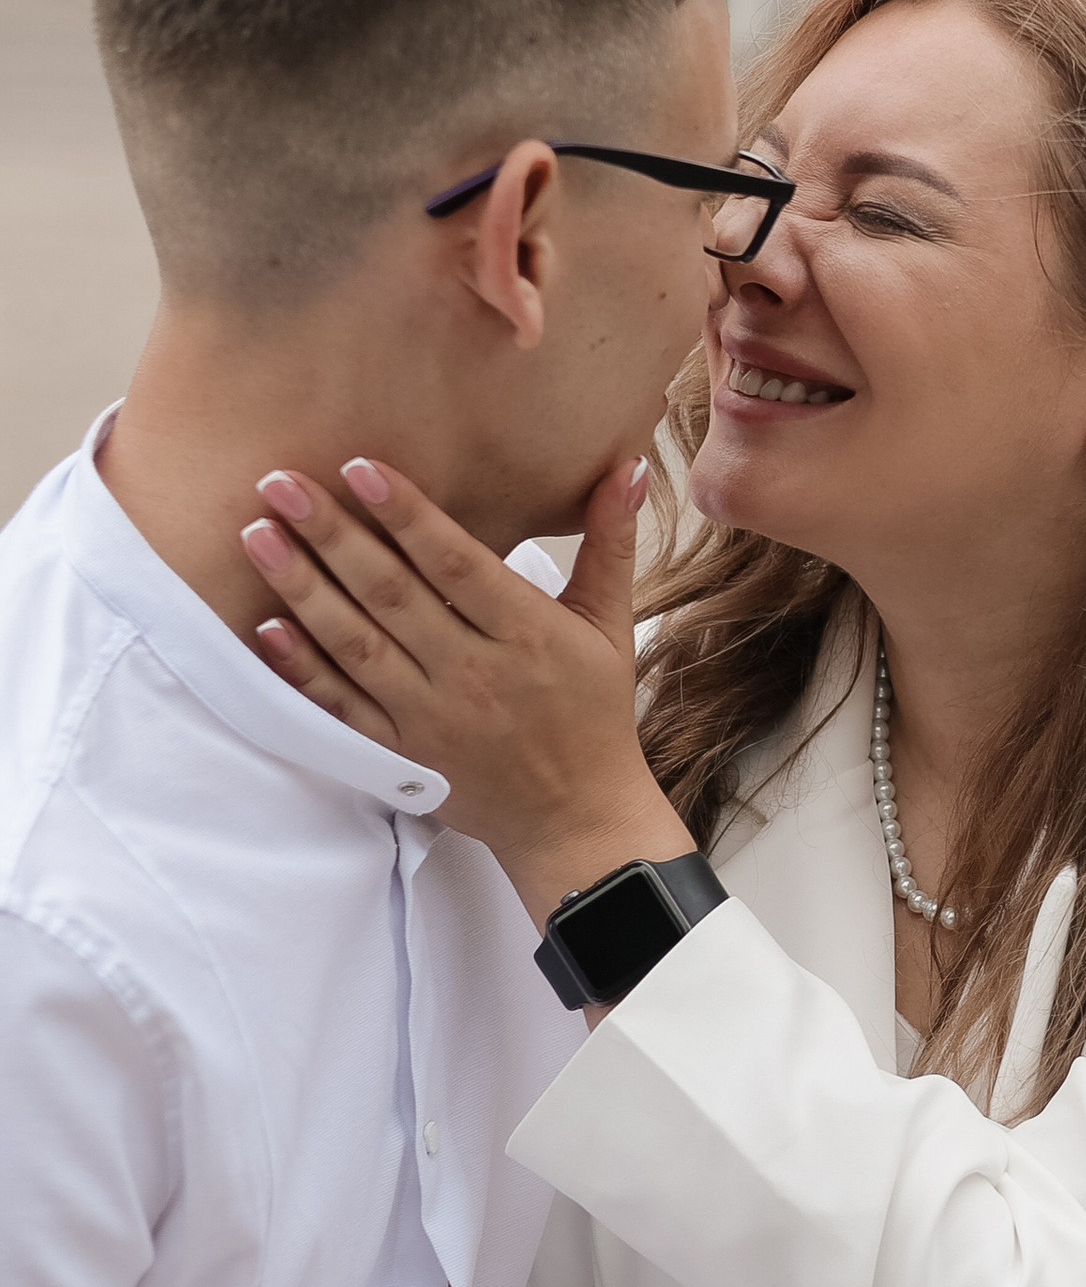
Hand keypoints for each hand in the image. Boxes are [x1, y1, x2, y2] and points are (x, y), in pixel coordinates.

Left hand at [240, 453, 691, 926]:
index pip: (457, 564)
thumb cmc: (593, 714)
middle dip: (332, 534)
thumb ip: (610, 544)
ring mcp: (431, 718)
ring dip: (302, 589)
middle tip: (279, 481)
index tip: (359, 467)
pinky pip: (341, 708)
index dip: (408, 515)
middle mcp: (475, 673)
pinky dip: (301, 670)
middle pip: (392, 596)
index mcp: (527, 634)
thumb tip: (626, 467)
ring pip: (356, 645)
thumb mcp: (610, 626)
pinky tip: (265, 627)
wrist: (576, 819)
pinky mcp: (401, 755)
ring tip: (257, 536)